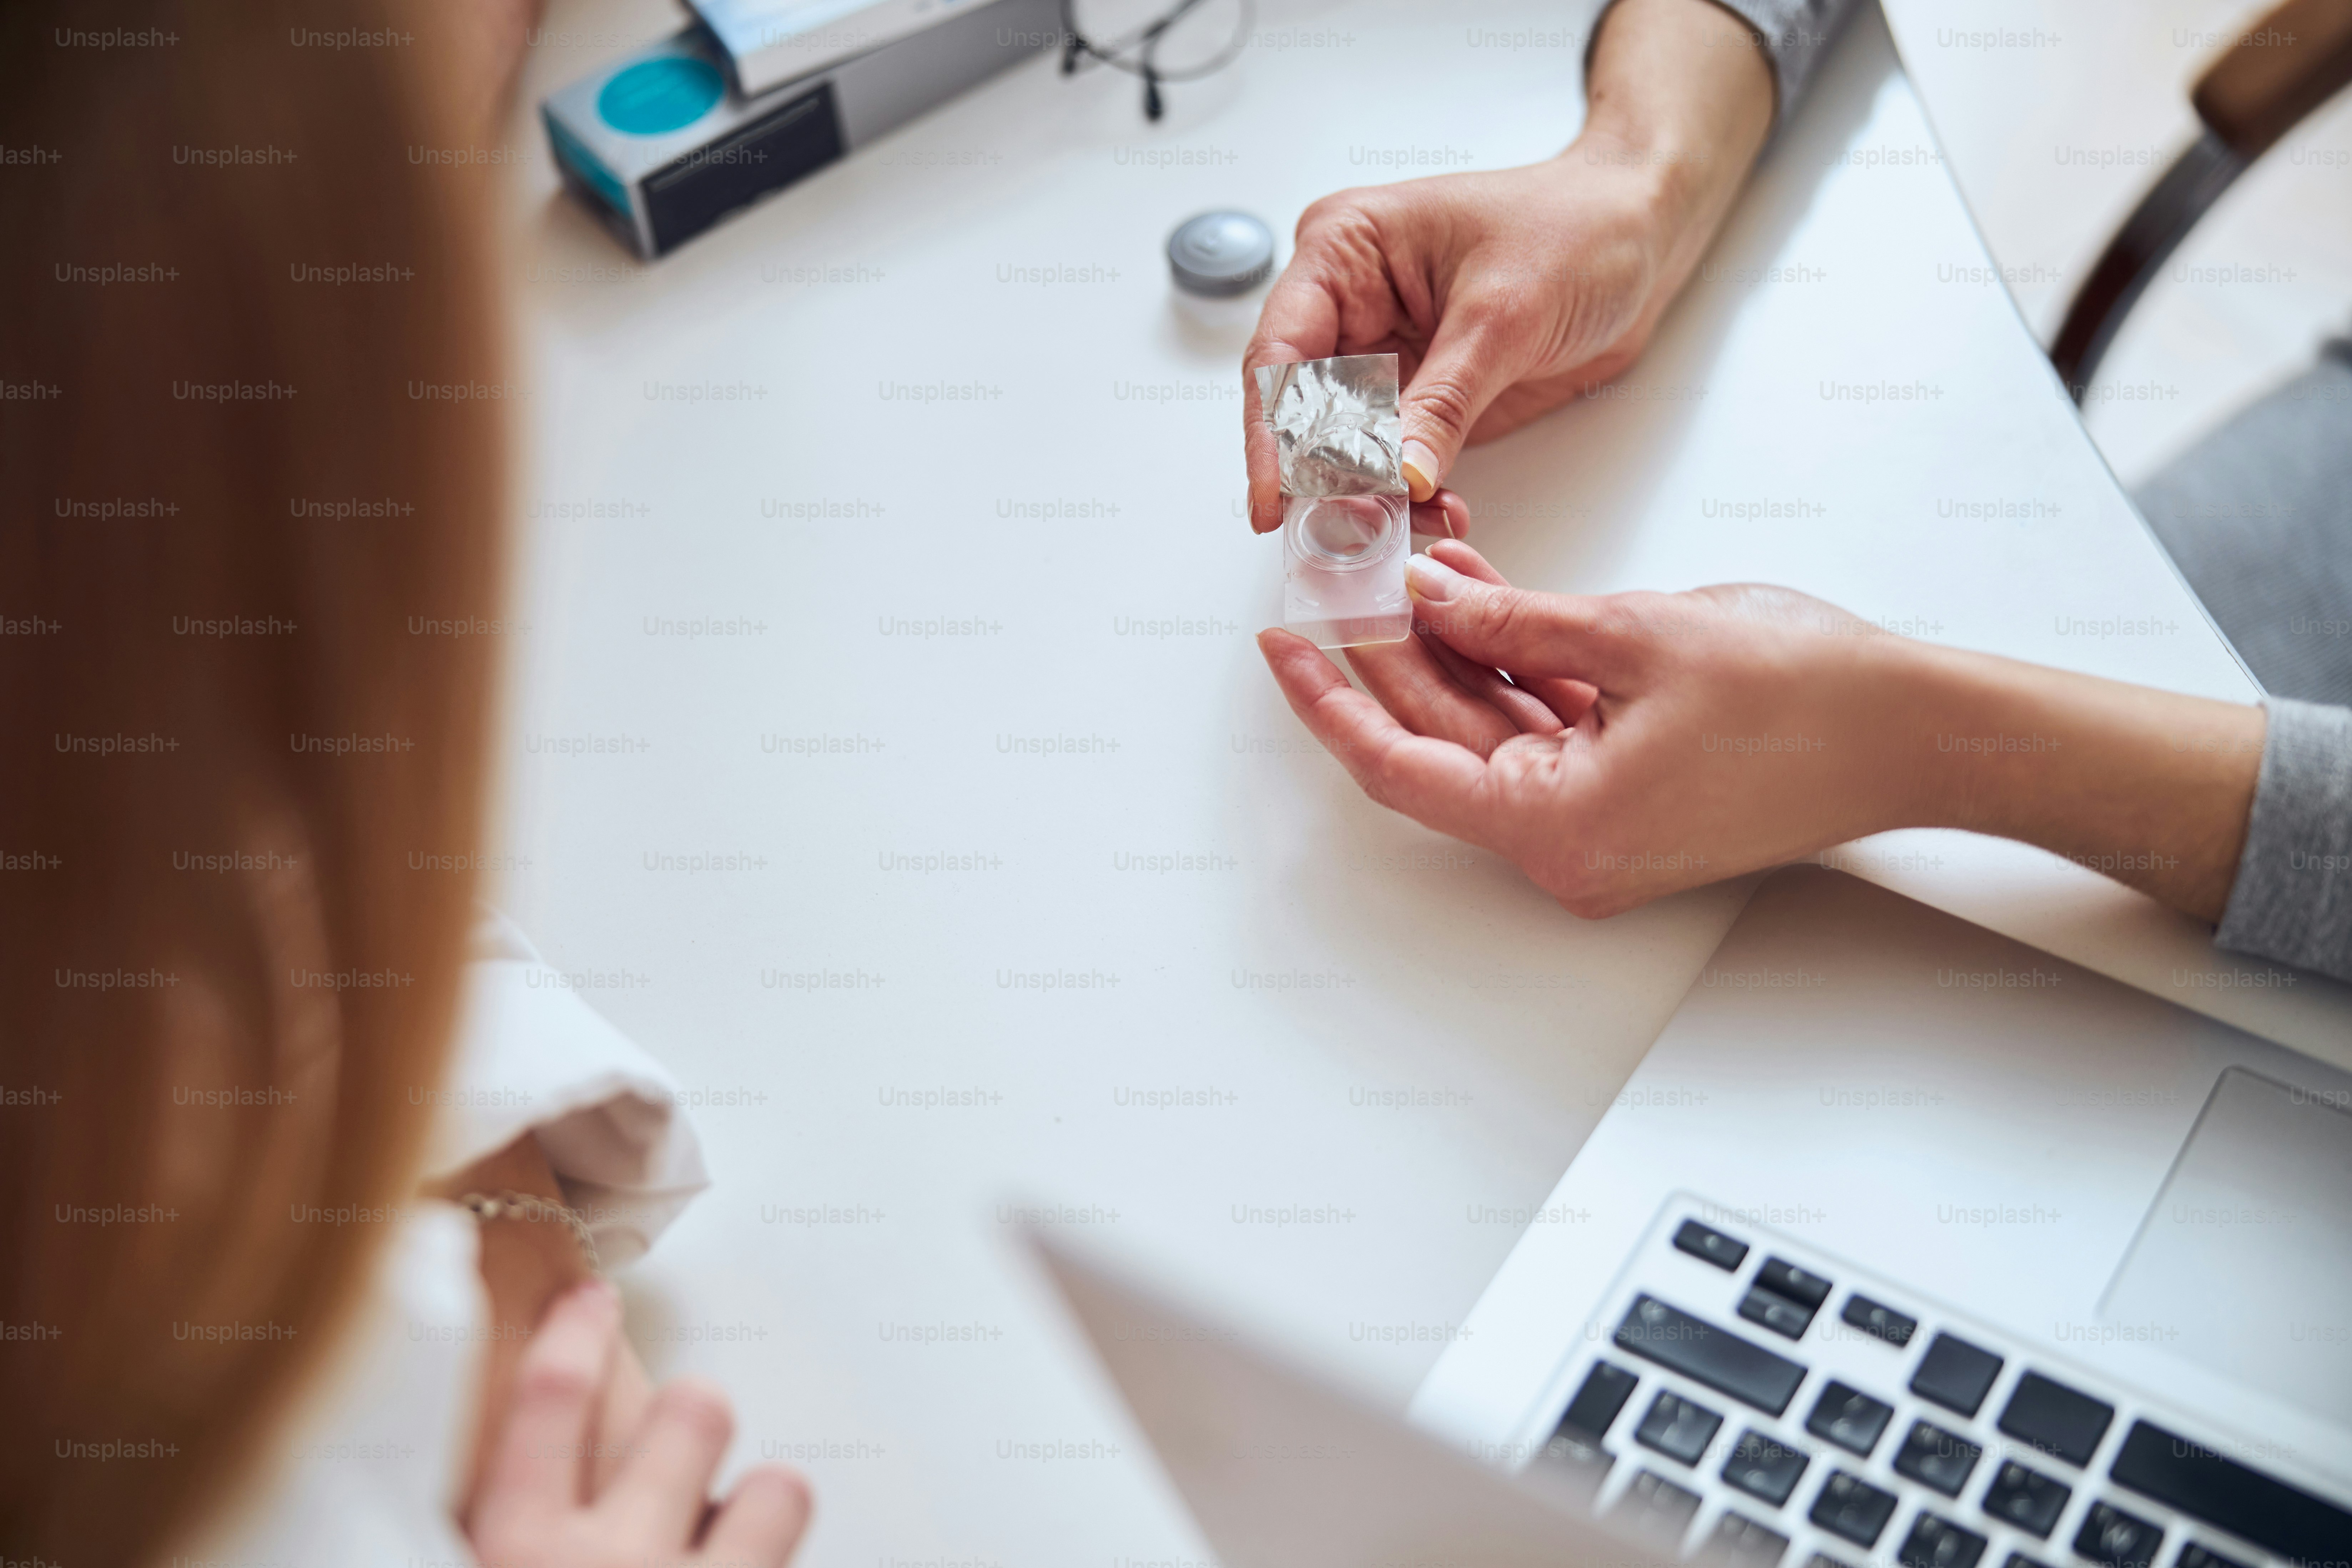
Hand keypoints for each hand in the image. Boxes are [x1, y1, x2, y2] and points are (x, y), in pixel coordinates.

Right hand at [469, 1281, 811, 1567]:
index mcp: (513, 1554)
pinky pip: (791, 1539)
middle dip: (694, 1415)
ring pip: (777, 1486)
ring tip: (735, 1537)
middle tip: (683, 1439)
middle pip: (692, 1410)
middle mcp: (607, 1563)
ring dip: (759, 1506)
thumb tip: (519, 1477)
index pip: (552, 1392)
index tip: (592, 1300)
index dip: (578, 1332)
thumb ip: (497, 1533)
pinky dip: (773, 1556)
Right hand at [1241, 0, 1773, 535]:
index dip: (1270, 434)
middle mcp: (1351, 303)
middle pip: (1301, 409)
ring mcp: (1385, 353)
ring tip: (1405, 530)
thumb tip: (1397, 476)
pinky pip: (1395, 459)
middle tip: (1344, 532)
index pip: (1280, 354)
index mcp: (1344, 250)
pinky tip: (1437, 515)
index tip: (1273, 501)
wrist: (1643, 234)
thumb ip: (1442, 402)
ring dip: (1369, 496)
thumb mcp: (1504, 315)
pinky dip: (1409, 494)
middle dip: (1321, 477)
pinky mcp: (1423, 395)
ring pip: (1345, 445)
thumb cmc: (1578, 226)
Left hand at [1259, 541, 1917, 913]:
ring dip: (1451, 648)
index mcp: (1557, 830)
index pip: (1398, 768)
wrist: (1918, 729)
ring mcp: (1601, 820)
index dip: (1331, 702)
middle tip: (1345, 575)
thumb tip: (1427, 600)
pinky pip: (1544, 724)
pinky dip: (1511, 663)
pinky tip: (1477, 596)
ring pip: (1490, 726)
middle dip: (1390, 652)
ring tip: (1408, 565)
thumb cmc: (1809, 697)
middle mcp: (1568, 844)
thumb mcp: (1635, 635)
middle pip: (1440, 741)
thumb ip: (1514, 622)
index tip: (1285, 645)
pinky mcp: (1631, 789)